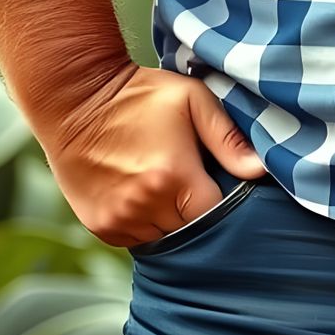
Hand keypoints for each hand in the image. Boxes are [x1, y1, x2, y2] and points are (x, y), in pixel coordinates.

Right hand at [38, 63, 269, 249]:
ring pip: (164, 238)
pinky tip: (144, 193)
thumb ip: (228, 138)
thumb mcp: (192, 100)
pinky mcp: (100, 227)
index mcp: (172, 177)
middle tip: (192, 180)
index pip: (215, 214)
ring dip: (171, 220)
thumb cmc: (139, 95)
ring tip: (166, 184)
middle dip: (197, 211)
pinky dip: (147, 223)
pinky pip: (137, 239)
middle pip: (190, 230)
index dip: (223, 201)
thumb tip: (260, 170)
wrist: (75, 99)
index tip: (218, 182)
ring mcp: (118, 220)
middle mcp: (143, 206)